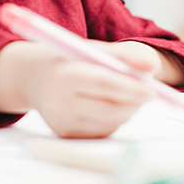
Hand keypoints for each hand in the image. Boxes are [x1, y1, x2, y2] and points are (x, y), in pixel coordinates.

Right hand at [24, 41, 157, 138]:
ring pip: (110, 122)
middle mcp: (58, 102)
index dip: (130, 88)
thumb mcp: (88, 48)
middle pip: (108, 109)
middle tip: (149, 93)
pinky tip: (107, 105)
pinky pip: (102, 131)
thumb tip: (150, 66)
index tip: (152, 90)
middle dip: (134, 102)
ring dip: (127, 110)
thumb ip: (122, 54)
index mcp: (64, 74)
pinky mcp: (66, 136)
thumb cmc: (65, 60)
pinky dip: (114, 119)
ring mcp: (61, 122)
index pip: (103, 84)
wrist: (32, 78)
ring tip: (124, 93)